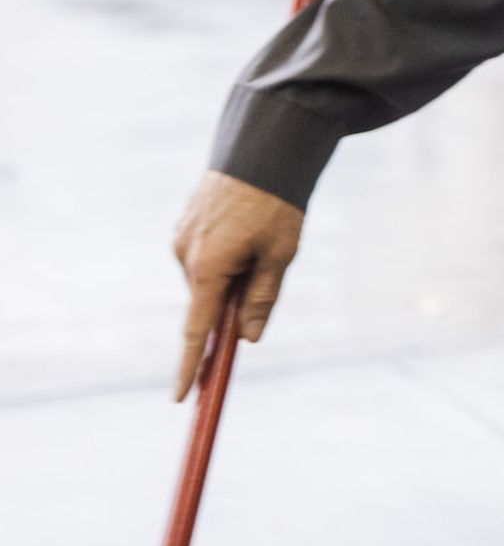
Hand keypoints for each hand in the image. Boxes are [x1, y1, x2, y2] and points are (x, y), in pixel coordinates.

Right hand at [171, 172, 304, 400]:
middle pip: (207, 303)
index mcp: (208, 267)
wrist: (262, 148)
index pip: (196, 331)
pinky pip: (205, 257)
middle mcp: (186, 256)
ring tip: (262, 238)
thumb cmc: (276, 203)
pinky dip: (224, 258)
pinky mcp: (186, 225)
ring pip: (208, 278)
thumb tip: (247, 338)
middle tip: (266, 271)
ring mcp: (182, 238)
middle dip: (230, 304)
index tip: (182, 397)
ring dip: (231, 276)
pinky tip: (247, 230)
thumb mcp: (280, 255)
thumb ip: (261, 298)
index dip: (191, 366)